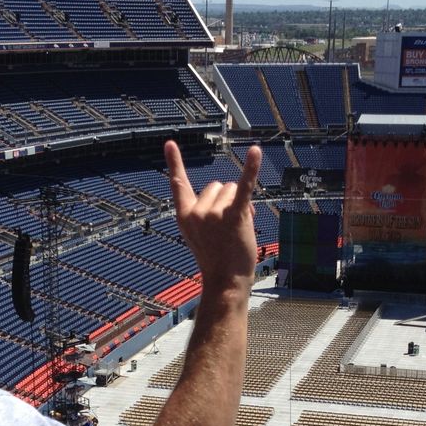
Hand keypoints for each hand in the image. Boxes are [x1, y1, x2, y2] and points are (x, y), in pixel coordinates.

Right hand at [165, 140, 260, 294]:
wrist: (225, 282)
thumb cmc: (216, 260)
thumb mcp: (201, 235)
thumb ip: (208, 211)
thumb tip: (235, 189)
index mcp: (184, 216)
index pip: (178, 184)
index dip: (175, 163)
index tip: (170, 143)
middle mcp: (196, 211)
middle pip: (217, 186)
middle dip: (227, 200)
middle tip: (228, 228)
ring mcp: (214, 214)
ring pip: (233, 189)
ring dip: (240, 203)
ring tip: (239, 228)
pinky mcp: (234, 216)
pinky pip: (244, 186)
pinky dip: (251, 168)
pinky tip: (256, 151)